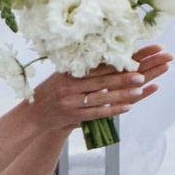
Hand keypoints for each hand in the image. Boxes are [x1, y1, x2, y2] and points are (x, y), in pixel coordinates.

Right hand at [45, 61, 161, 130]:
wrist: (33, 114)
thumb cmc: (50, 92)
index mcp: (68, 74)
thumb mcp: (61, 76)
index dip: (115, 64)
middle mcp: (70, 87)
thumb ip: (80, 69)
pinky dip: (113, 110)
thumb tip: (105, 59)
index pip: (96, 67)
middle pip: (101, 82)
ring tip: (139, 90)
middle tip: (141, 75)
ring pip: (102, 98)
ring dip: (122, 95)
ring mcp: (72, 103)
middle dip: (123, 78)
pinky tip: (127, 107)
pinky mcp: (74, 116)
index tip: (132, 61)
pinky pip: (97, 113)